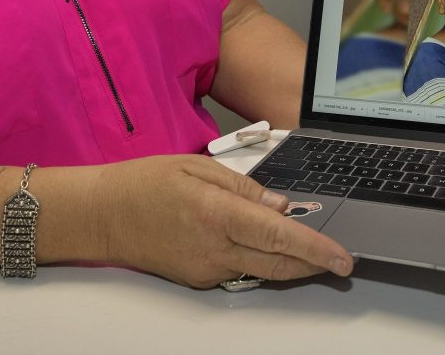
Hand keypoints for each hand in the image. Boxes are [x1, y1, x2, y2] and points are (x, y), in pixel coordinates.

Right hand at [95, 155, 353, 288]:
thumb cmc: (143, 183)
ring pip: (263, 272)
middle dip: (315, 264)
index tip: (342, 255)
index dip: (315, 248)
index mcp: (215, 212)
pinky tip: (268, 248)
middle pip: (278, 264)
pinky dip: (261, 262)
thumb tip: (280, 206)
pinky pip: (241, 271)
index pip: (278, 235)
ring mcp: (206, 268)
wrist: (101, 216)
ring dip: (292, 265)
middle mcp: (214, 247)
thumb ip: (243, 186)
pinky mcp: (198, 278)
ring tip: (314, 252)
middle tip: (340, 259)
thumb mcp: (195, 166)